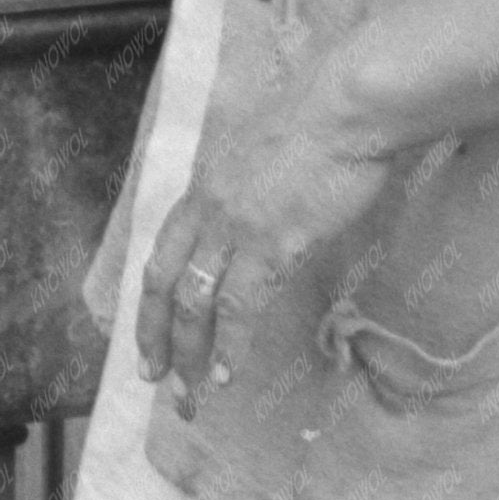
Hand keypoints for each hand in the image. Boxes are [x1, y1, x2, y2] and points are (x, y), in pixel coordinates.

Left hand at [135, 81, 397, 408]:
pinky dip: (230, 346)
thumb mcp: (264, 149)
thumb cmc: (322, 118)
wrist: (349, 105)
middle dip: (155, 337)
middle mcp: (208, 210)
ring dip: (189, 354)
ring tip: (191, 394)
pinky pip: (239, 307)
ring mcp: (236, 228)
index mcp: (204, 185)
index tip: (149, 333)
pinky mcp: (273, 244)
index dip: (150, 299)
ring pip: (194, 304)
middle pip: (164, 284)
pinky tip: (229, 374)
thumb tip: (257, 207)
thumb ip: (248, 185)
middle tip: (155, 379)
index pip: (161, 253)